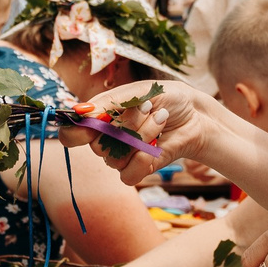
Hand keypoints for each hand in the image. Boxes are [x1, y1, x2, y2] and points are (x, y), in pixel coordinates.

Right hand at [71, 81, 227, 186]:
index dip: (74, 131)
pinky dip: (143, 159)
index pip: (71, 133)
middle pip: (95, 145)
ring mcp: (121, 156)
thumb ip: (108, 102)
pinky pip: (128, 175)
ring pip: (114, 159)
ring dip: (140, 137)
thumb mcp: (138, 91)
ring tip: (159, 120)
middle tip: (146, 108)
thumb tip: (80, 111)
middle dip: (124, 125)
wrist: (196, 115)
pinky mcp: (138, 170)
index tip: (91, 121)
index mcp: (100, 117)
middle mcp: (106, 139)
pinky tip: (158, 143)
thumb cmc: (166, 98)